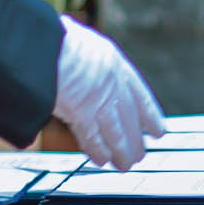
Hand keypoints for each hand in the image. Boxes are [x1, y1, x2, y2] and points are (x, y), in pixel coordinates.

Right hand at [53, 16, 166, 170]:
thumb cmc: (53, 39)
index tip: (158, 131)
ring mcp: (99, 100)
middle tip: (140, 155)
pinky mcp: (83, 114)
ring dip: (122, 152)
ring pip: (117, 133)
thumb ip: (86, 58)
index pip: (139, 95)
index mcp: (114, 63)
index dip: (150, 115)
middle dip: (135, 140)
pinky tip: (101, 160)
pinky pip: (93, 137)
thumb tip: (78, 56)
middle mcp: (112, 84)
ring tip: (125, 165)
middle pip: (130, 119)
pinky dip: (98, 150)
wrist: (44, 44)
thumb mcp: (79, 40)